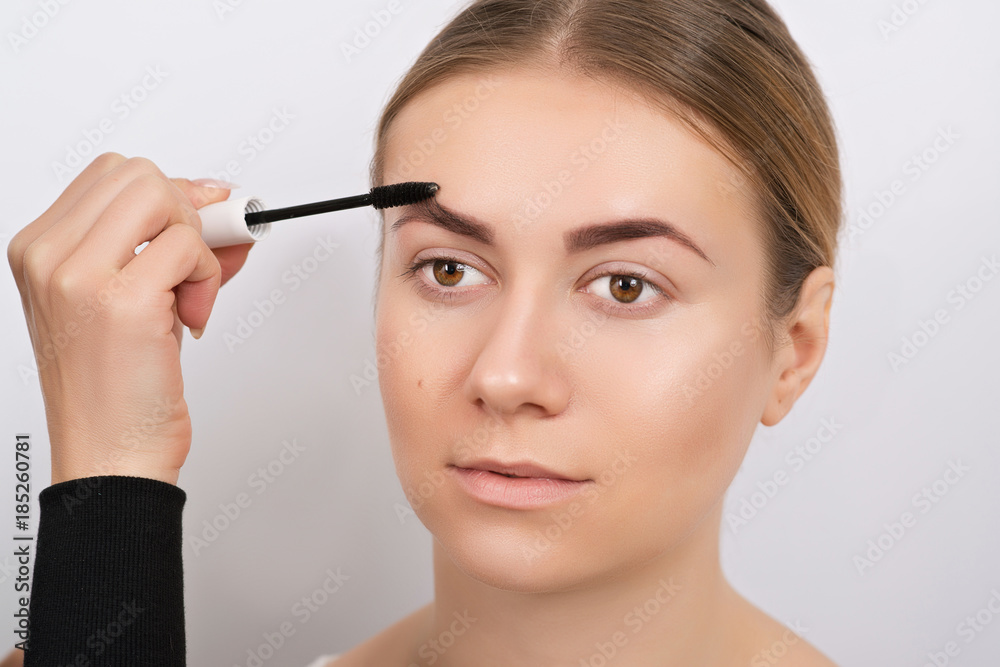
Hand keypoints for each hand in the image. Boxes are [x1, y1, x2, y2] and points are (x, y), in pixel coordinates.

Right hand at [7, 153, 253, 485]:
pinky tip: (192, 317)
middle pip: (138, 173)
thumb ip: (170, 247)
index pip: (110, 174)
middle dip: (184, 213)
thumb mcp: (137, 299)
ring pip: (161, 196)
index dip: (168, 194)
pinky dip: (208, 277)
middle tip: (192, 264)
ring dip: (195, 244)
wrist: (111, 455)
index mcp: (39, 250)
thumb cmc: (116, 388)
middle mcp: (48, 257)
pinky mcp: (122, 300)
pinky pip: (189, 247)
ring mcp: (79, 276)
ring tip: (188, 294)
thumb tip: (221, 207)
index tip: (196, 224)